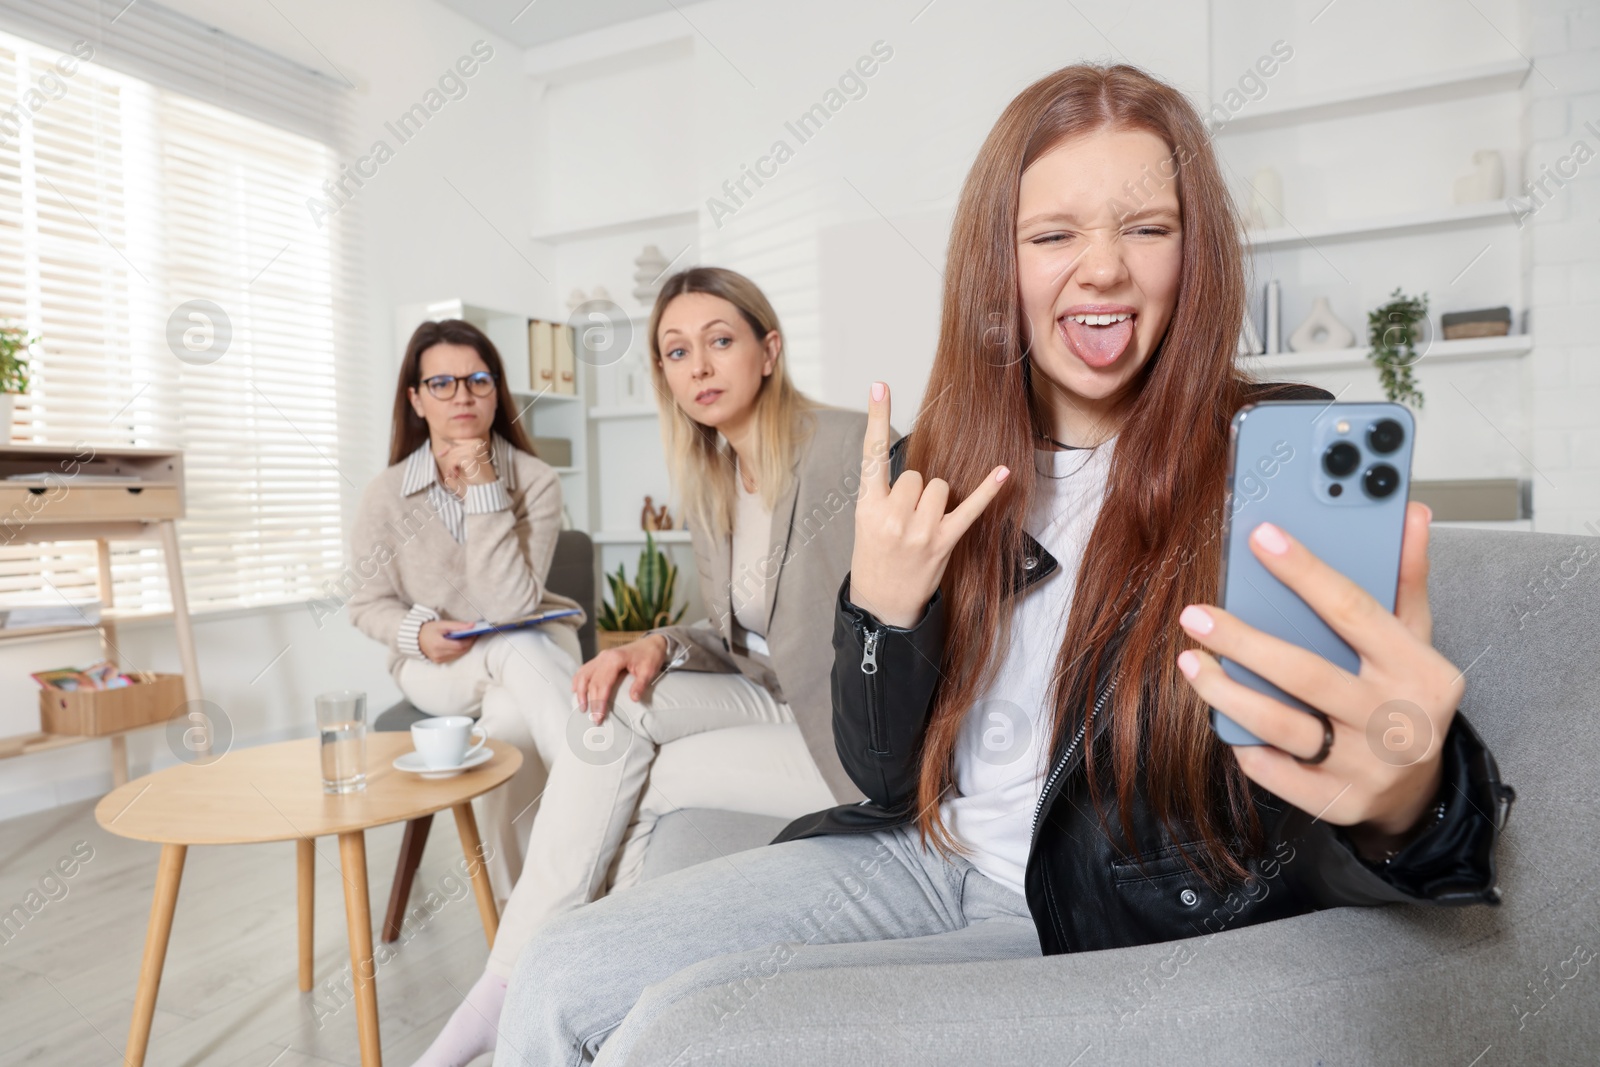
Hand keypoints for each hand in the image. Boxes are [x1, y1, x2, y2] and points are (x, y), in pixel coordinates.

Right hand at [419, 619, 476, 663]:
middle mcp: (438, 654)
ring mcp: (438, 659)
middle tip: (472, 635)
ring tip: (466, 638)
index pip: (460, 645)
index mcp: (439, 644)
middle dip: (468, 643)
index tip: (474, 633)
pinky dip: (457, 651)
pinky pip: (453, 657)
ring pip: (458, 655)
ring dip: (464, 647)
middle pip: (460, 651)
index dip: (469, 640)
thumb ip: (458, 626)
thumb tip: (472, 626)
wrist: (415, 637)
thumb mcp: (442, 624)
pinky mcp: (438, 661)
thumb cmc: (428, 629)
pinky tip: (458, 644)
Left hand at [435, 436, 495, 489]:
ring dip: (450, 467)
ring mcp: (474, 449)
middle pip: (453, 449)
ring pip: (452, 455)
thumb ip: (458, 453)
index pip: (457, 441)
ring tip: (453, 475)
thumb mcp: (467, 460)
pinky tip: (456, 475)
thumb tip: (441, 451)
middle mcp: (476, 443)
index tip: (440, 455)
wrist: (486, 485)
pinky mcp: (471, 457)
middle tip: (450, 473)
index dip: (447, 448)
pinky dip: (451, 469)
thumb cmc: (477, 474)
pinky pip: (454, 461)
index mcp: (477, 441)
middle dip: (449, 462)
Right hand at [571, 634, 668, 722]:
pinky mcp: (600, 659)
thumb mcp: (649, 670)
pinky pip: (584, 669)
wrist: (651, 643)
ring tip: (582, 708)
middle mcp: (604, 657)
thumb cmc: (650, 656)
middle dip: (591, 701)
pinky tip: (576, 690)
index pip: (602, 683)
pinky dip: (578, 680)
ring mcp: (600, 657)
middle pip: (591, 682)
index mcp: (615, 659)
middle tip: (593, 719)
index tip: (598, 716)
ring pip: (583, 674)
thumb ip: (641, 684)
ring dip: (580, 692)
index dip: (599, 701)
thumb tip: (634, 699)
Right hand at [846, 381, 1009, 627]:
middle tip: (905, 517)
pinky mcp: (944, 541)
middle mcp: (893, 515)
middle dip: (915, 490)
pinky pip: (970, 509)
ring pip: (939, 486)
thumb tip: (917, 474)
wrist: (882, 605)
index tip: (880, 386)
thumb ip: (885, 493)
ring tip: (921, 525)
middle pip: (917, 474)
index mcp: (868, 506)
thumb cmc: (874, 557)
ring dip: (935, 500)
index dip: (876, 418)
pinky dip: (987, 490)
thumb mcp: (866, 522)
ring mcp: (920, 530)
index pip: (872, 454)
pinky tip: (1003, 471)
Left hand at [1176, 503, 1458, 855]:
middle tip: (1195, 615)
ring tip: (1190, 661)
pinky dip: (1242, 741)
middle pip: (1306, 673)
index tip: (1262, 537)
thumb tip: (1411, 513)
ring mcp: (1366, 766)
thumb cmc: (1407, 696)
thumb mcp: (1418, 640)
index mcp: (1420, 671)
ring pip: (1281, 725)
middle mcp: (1395, 719)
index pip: (1355, 611)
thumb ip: (1407, 579)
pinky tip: (1220, 714)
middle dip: (1244, 641)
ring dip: (1226, 692)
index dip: (1306, 572)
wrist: (1418, 789)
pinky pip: (1273, 771)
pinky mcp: (1336, 801)